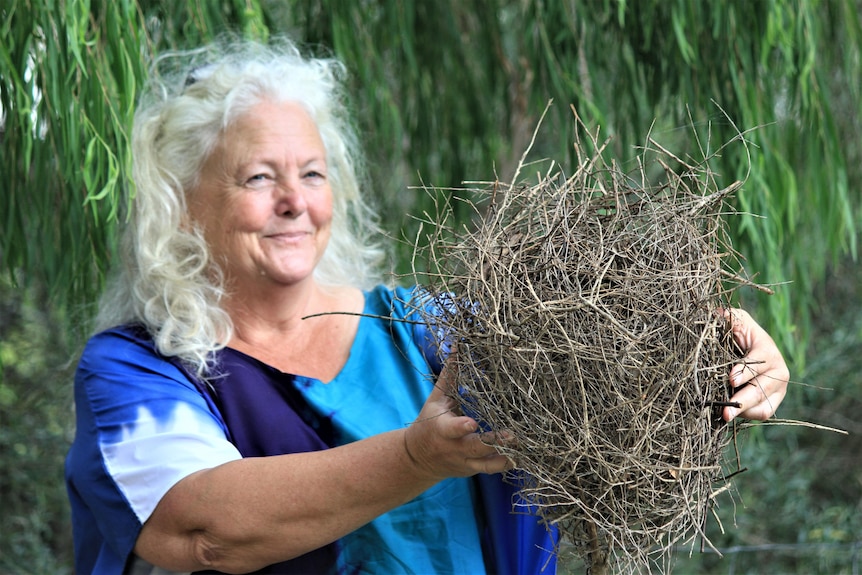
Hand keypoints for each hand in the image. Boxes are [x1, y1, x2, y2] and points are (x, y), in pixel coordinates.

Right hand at [404, 360, 513, 478]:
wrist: (417, 459)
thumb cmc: (429, 421)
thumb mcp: (435, 399)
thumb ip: (450, 374)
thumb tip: (458, 345)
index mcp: (442, 429)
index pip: (452, 429)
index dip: (462, 427)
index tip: (473, 423)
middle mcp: (454, 448)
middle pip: (475, 448)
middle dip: (494, 443)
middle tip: (513, 435)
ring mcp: (465, 462)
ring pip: (487, 465)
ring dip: (505, 458)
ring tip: (523, 449)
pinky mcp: (472, 469)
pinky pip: (491, 469)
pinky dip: (506, 464)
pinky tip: (524, 456)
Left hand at [721, 308, 789, 421]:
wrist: (749, 349)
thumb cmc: (739, 334)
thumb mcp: (736, 321)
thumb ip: (729, 317)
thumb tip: (717, 312)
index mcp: (768, 350)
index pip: (758, 363)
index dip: (745, 371)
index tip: (731, 379)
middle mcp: (779, 370)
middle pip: (762, 389)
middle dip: (742, 400)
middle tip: (726, 411)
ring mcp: (779, 388)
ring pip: (763, 405)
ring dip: (744, 411)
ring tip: (725, 415)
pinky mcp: (774, 401)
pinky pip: (764, 413)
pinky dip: (748, 416)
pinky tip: (731, 414)